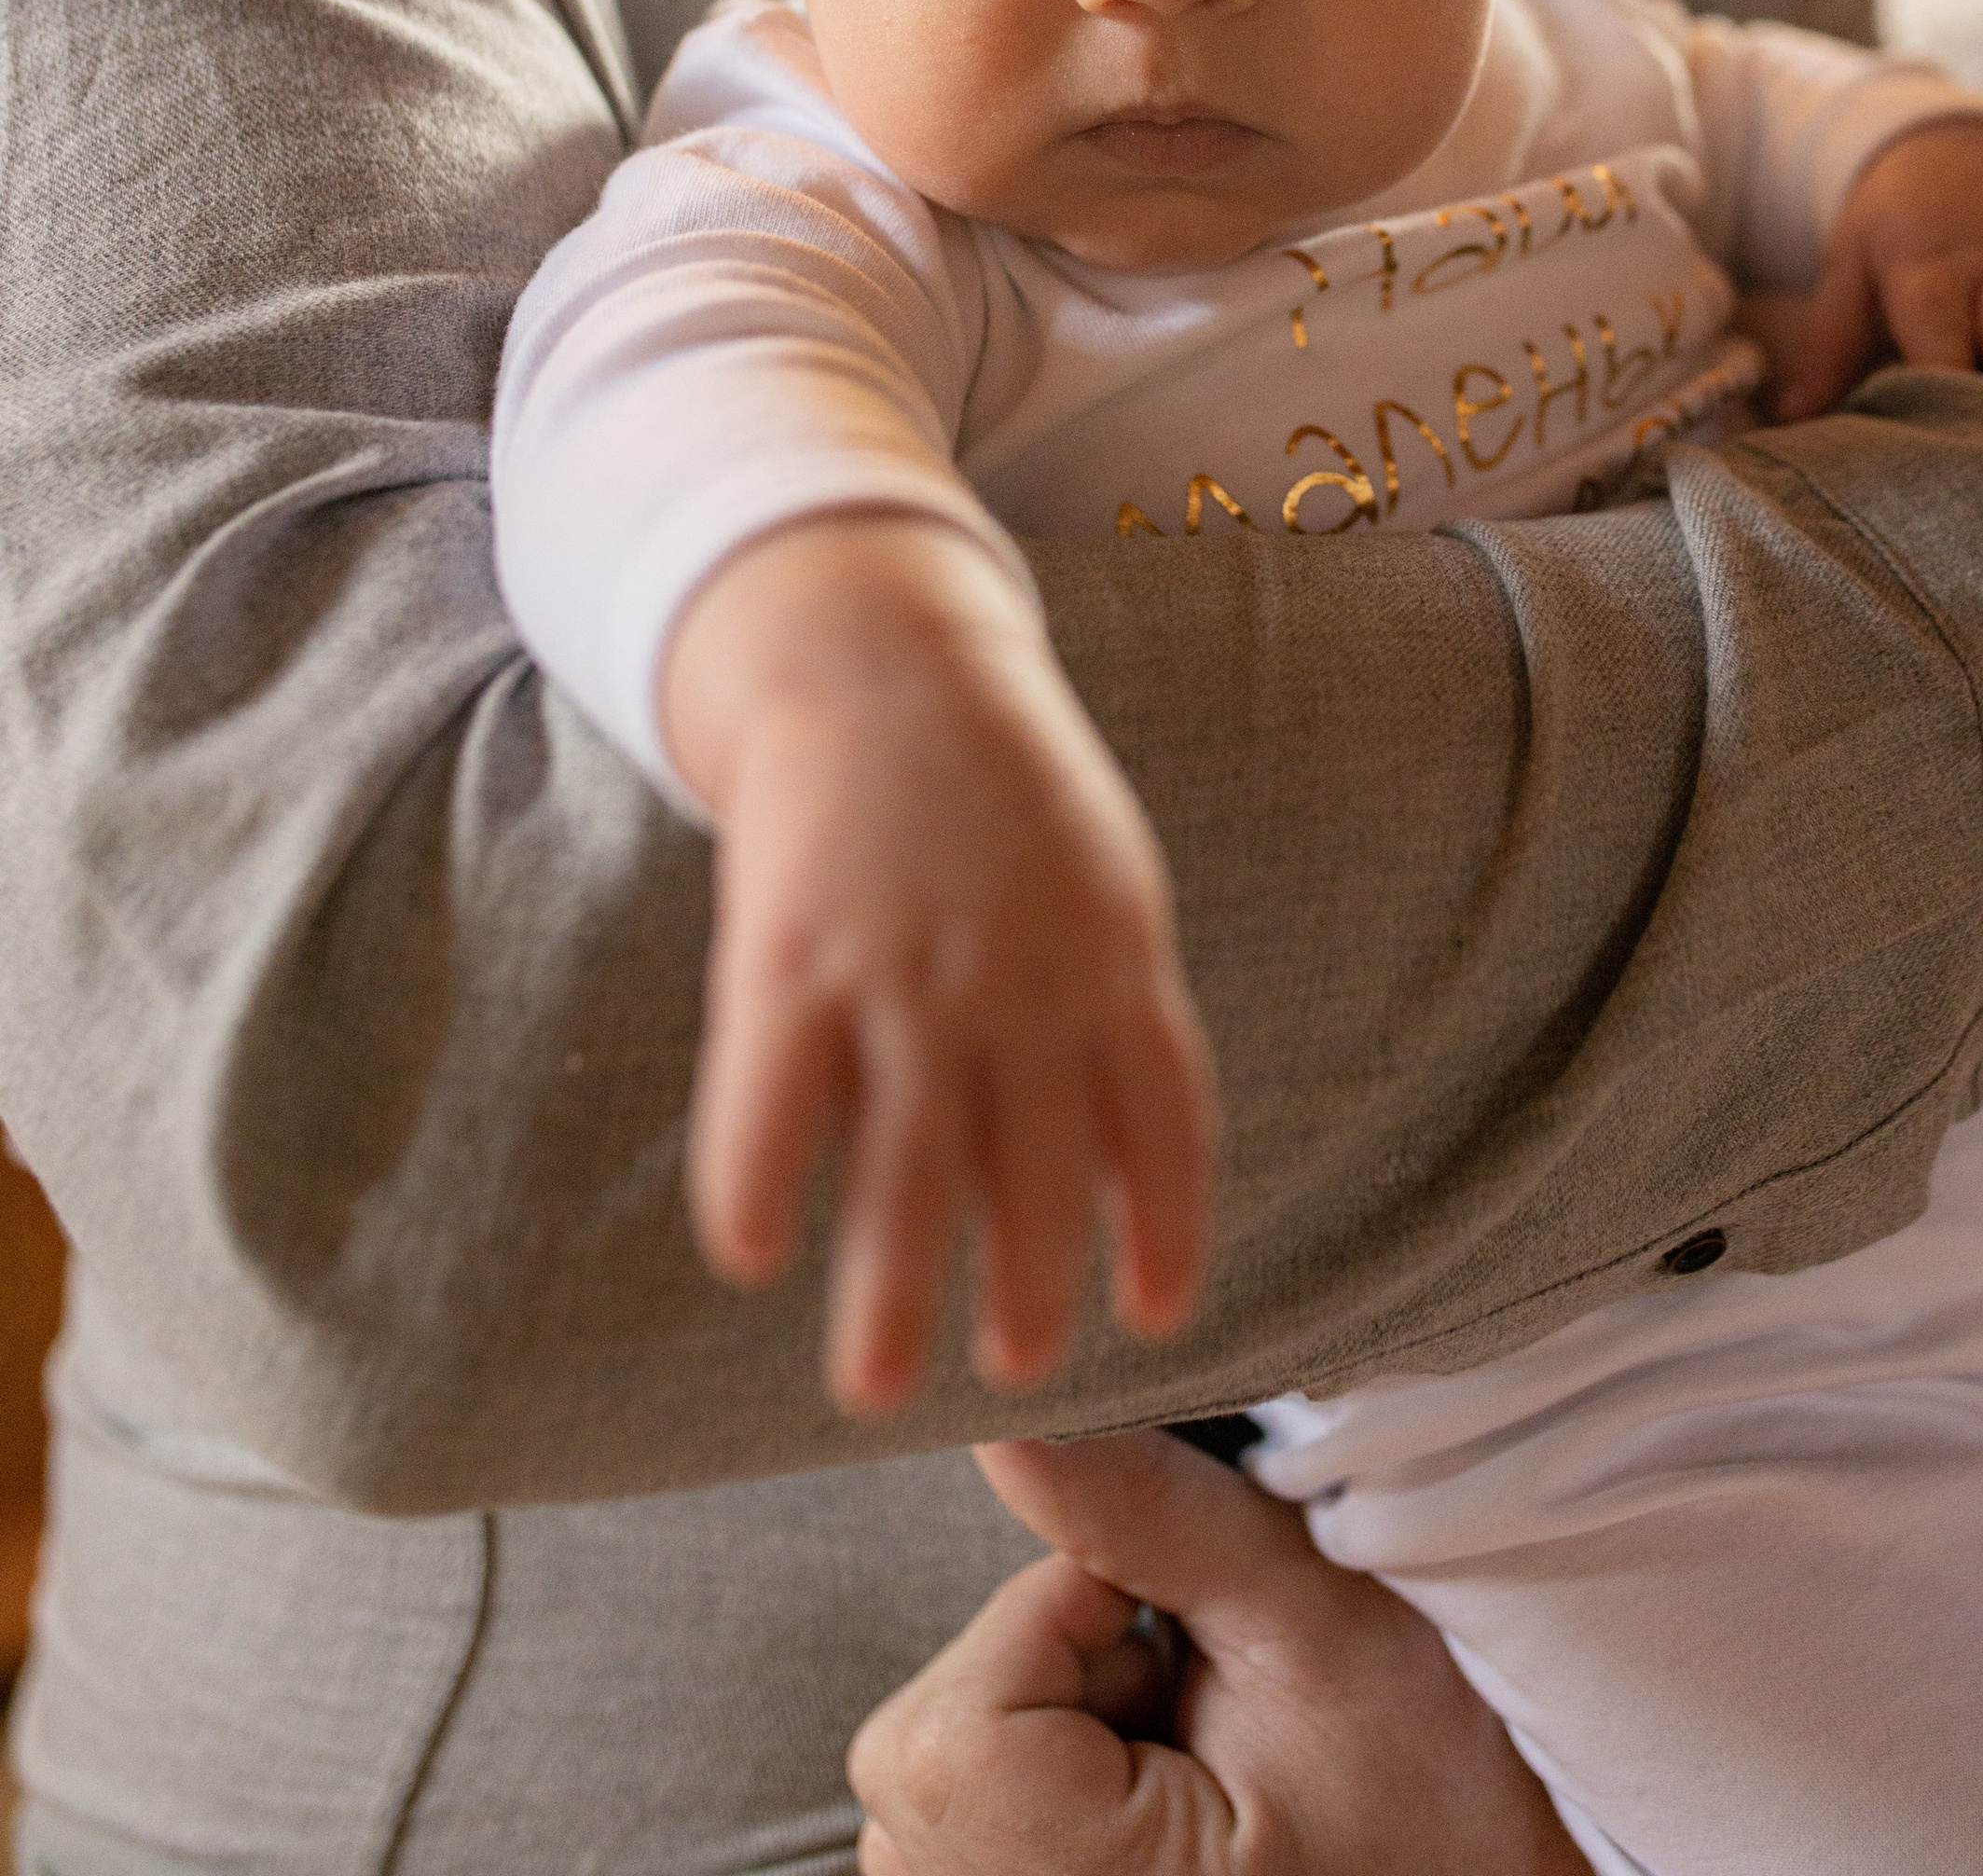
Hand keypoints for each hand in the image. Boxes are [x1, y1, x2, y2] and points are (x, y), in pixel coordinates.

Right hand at [661, 518, 1217, 1412]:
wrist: (882, 662)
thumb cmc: (1002, 791)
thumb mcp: (1103, 881)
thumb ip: (1115, 1010)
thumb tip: (1131, 1161)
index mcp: (1112, 963)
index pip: (1166, 1122)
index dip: (1166, 1227)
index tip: (1157, 1317)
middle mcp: (1019, 987)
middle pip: (1039, 1172)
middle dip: (1032, 1290)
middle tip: (1018, 1377)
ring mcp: (904, 976)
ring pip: (908, 1169)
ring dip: (893, 1290)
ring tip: (877, 1387)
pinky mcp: (791, 955)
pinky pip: (775, 1098)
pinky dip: (760, 1182)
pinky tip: (751, 1253)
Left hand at [850, 1431, 1583, 1875]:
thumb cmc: (1432, 1798)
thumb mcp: (1311, 1630)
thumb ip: (1143, 1513)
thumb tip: (1007, 1420)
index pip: (953, 1731)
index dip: (1064, 1629)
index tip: (1178, 1637)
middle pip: (928, 1752)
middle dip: (1056, 1675)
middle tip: (1194, 1706)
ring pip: (942, 1784)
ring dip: (1051, 1732)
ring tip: (1189, 1764)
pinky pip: (961, 1831)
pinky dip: (1046, 1787)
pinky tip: (1157, 1801)